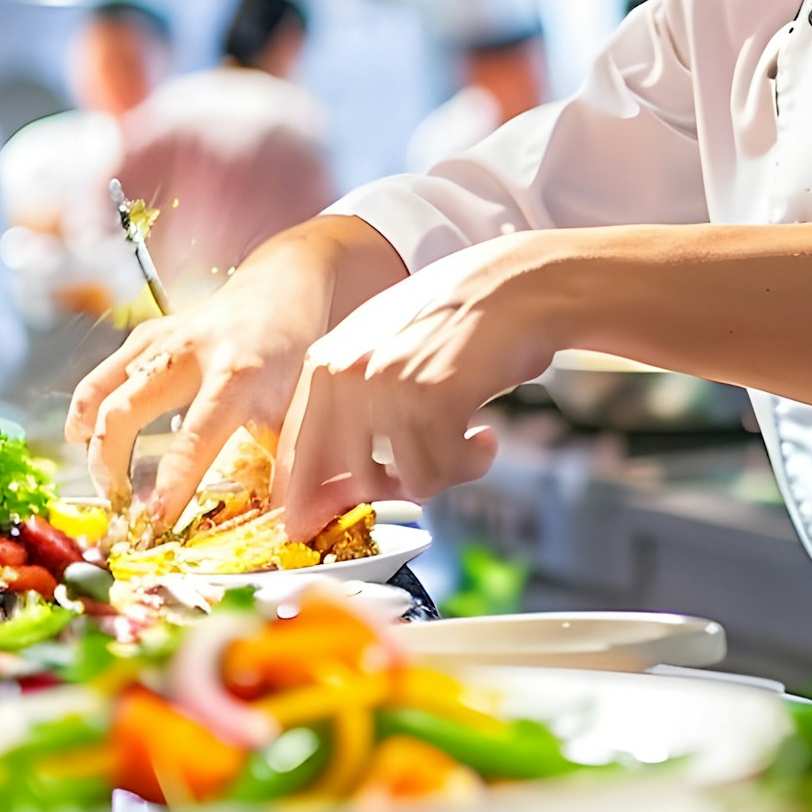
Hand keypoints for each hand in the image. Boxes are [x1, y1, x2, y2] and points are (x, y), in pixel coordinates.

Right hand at [65, 217, 404, 523]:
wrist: (280, 285)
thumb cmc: (294, 349)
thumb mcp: (302, 403)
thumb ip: (287, 456)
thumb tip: (287, 518)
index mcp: (238, 375)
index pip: (195, 440)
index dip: (171, 486)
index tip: (154, 523)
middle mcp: (190, 353)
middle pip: (123, 413)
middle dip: (108, 466)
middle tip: (118, 507)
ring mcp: (160, 338)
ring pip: (99, 392)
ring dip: (89, 442)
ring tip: (101, 480)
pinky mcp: (143, 333)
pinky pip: (101, 377)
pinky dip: (87, 410)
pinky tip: (85, 437)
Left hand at [273, 235, 561, 539]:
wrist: (517, 285)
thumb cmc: (458, 322)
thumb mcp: (386, 356)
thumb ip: (350, 416)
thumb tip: (320, 501)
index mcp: (324, 366)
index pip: (294, 461)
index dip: (312, 505)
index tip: (326, 526)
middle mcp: (346, 376)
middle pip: (349, 484)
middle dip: (394, 491)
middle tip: (429, 470)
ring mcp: (386, 387)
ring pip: (402, 484)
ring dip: (443, 474)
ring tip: (466, 444)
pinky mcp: (431, 398)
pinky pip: (441, 472)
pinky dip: (470, 464)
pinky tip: (485, 437)